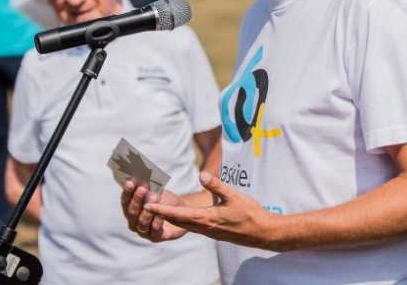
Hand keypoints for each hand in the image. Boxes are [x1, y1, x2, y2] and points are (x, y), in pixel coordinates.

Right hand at [121, 180, 186, 241]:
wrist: (181, 212)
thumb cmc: (165, 200)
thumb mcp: (156, 191)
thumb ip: (147, 187)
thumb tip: (141, 176)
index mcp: (131, 209)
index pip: (125, 201)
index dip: (127, 192)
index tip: (130, 182)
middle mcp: (134, 222)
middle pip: (131, 212)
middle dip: (136, 200)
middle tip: (142, 188)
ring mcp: (144, 231)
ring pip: (142, 222)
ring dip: (148, 210)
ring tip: (154, 197)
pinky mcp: (156, 237)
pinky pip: (155, 230)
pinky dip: (157, 220)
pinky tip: (160, 213)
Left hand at [144, 172, 278, 250]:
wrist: (262, 232)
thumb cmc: (249, 212)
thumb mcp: (233, 195)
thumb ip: (216, 185)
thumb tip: (201, 174)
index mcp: (206, 218)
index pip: (178, 214)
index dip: (161, 209)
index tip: (147, 205)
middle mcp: (204, 227)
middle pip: (176, 220)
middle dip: (160, 213)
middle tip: (144, 204)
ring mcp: (208, 231)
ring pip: (183, 224)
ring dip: (170, 217)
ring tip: (156, 208)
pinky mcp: (213, 232)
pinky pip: (192, 226)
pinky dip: (181, 219)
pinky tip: (178, 216)